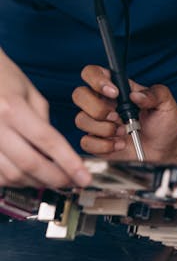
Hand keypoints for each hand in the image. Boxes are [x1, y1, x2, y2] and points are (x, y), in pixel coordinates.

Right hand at [0, 49, 89, 187]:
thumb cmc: (3, 78)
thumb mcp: (30, 93)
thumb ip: (44, 123)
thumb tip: (56, 152)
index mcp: (12, 108)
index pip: (47, 141)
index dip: (69, 163)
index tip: (84, 177)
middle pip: (30, 164)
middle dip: (56, 178)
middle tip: (73, 182)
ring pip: (12, 175)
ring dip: (36, 182)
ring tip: (53, 178)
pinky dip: (17, 181)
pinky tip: (29, 176)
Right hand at [72, 65, 176, 161]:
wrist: (167, 148)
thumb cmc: (164, 122)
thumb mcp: (166, 103)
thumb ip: (155, 94)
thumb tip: (136, 95)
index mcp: (116, 88)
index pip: (92, 73)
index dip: (96, 79)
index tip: (114, 92)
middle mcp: (103, 103)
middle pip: (79, 94)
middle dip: (97, 107)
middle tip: (117, 116)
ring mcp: (97, 123)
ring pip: (81, 120)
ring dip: (104, 128)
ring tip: (124, 131)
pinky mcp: (97, 143)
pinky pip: (86, 142)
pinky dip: (103, 145)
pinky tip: (120, 144)